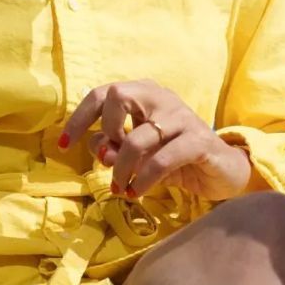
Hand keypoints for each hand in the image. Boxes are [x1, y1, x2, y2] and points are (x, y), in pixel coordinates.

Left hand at [60, 80, 254, 201]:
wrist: (222, 170)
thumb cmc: (173, 157)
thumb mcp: (137, 153)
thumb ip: (113, 147)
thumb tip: (98, 149)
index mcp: (143, 93)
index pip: (102, 93)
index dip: (79, 119)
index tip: (63, 145)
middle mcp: (161, 97)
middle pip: (117, 96)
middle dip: (106, 131)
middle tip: (109, 159)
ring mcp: (182, 116)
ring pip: (136, 138)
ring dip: (122, 168)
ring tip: (121, 188)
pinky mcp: (199, 141)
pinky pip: (161, 160)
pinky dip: (143, 179)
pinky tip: (137, 191)